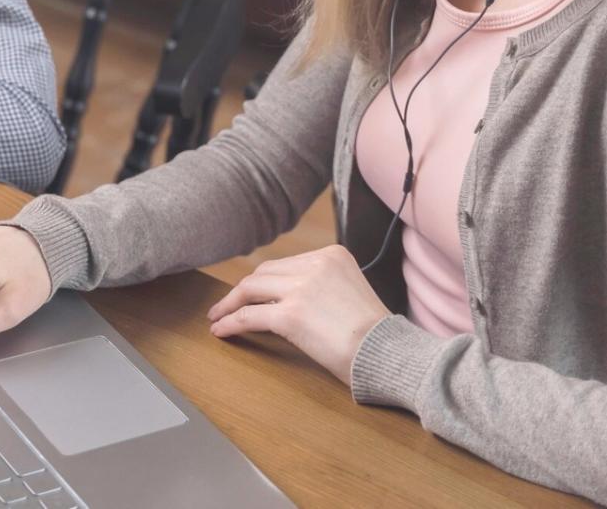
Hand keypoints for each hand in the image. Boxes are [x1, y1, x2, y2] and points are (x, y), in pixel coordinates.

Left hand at [207, 245, 389, 386]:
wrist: (388, 352)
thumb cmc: (377, 335)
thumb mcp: (351, 293)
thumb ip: (324, 287)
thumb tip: (291, 301)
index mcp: (333, 255)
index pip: (287, 264)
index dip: (264, 280)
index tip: (251, 292)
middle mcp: (315, 264)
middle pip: (264, 272)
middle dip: (243, 290)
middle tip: (228, 305)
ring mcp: (301, 287)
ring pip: (251, 289)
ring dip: (230, 304)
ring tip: (218, 317)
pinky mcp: (289, 314)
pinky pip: (248, 316)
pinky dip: (230, 322)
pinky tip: (221, 330)